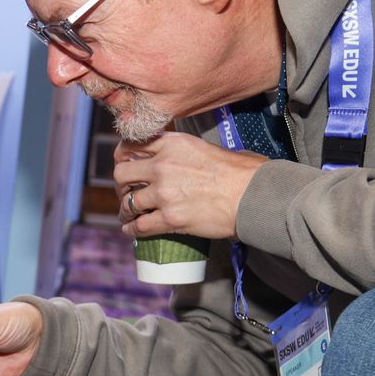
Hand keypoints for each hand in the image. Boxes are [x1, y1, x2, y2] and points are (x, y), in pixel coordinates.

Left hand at [114, 132, 265, 240]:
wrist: (253, 195)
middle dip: (121, 186)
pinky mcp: (170, 218)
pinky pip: (140, 226)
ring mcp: (164, 193)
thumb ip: (185, 151)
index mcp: (172, 144)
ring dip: (125, 210)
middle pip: (121, 174)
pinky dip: (132, 230)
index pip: (131, 145)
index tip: (124, 165)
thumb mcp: (207, 148)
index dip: (122, 157)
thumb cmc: (240, 172)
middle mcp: (162, 165)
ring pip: (128, 202)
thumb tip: (183, 161)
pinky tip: (131, 231)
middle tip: (127, 193)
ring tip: (127, 215)